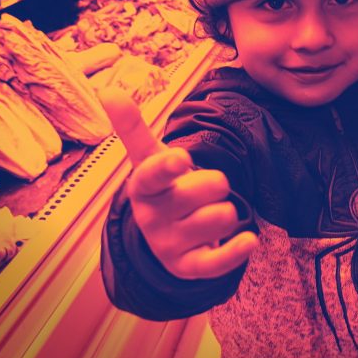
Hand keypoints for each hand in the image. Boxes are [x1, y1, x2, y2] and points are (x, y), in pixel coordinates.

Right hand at [99, 88, 256, 279]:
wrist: (165, 234)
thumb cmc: (165, 187)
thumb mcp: (150, 158)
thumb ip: (133, 127)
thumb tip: (108, 90)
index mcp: (143, 187)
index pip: (151, 176)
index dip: (167, 167)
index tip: (182, 157)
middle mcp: (153, 218)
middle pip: (200, 191)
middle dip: (216, 182)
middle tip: (210, 186)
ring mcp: (169, 245)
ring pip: (219, 218)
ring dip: (228, 210)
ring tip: (213, 211)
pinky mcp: (188, 268)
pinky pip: (217, 263)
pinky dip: (237, 251)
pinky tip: (249, 240)